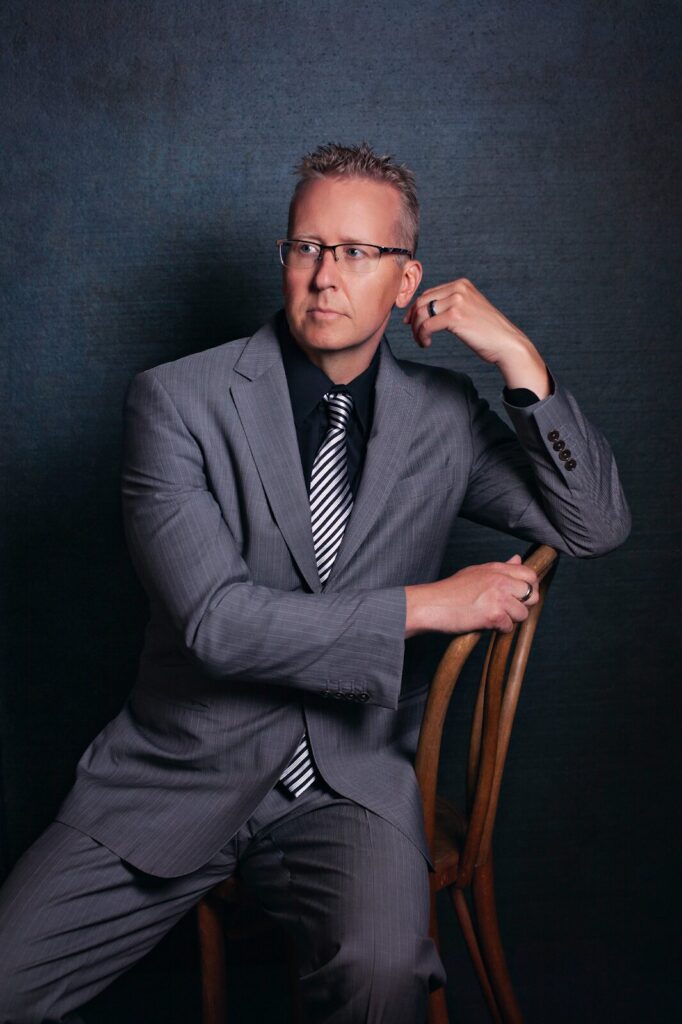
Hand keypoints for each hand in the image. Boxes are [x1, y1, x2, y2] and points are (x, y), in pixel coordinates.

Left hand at [402, 277, 549, 395]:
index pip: (429, 293)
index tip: (412, 323)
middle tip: (414, 334)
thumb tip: (424, 310)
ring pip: (422, 313)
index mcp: (462, 284)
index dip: (416, 309)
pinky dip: (422, 336)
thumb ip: (450, 305)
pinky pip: (427, 325)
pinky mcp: (455, 316)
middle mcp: (459, 288)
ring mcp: (457, 300)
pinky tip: (426, 344)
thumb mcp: (469, 309)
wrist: (506, 343)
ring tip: (422, 341)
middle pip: (422, 301)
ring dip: (417, 330)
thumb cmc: (488, 331)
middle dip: (414, 319)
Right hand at [405, 554, 539, 637]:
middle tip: (507, 610)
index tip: (521, 596)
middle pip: (532, 595)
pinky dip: (498, 629)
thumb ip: (500, 567)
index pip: (529, 574)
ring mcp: (498, 597)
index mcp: (496, 568)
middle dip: (523, 605)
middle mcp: (500, 580)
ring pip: (522, 614)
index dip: (530, 587)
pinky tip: (484, 623)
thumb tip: (518, 559)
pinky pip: (508, 627)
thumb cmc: (450, 591)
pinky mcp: (493, 615)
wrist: (430, 605)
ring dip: (510, 620)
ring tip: (492, 617)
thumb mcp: (476, 572)